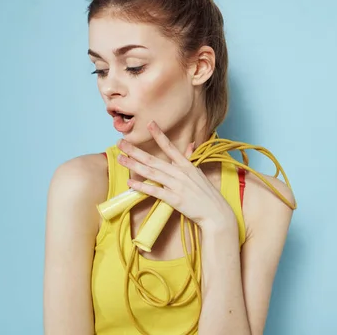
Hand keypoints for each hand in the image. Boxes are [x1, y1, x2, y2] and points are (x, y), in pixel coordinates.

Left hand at [116, 120, 237, 232]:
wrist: (216, 212)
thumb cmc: (207, 194)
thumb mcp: (199, 173)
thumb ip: (190, 159)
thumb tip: (190, 144)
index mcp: (186, 165)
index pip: (170, 147)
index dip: (159, 135)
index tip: (149, 124)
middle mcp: (180, 173)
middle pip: (154, 160)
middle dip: (135, 151)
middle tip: (120, 142)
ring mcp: (177, 186)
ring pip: (152, 173)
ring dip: (134, 165)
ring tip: (121, 159)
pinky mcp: (174, 199)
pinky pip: (155, 191)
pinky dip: (142, 187)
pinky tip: (130, 183)